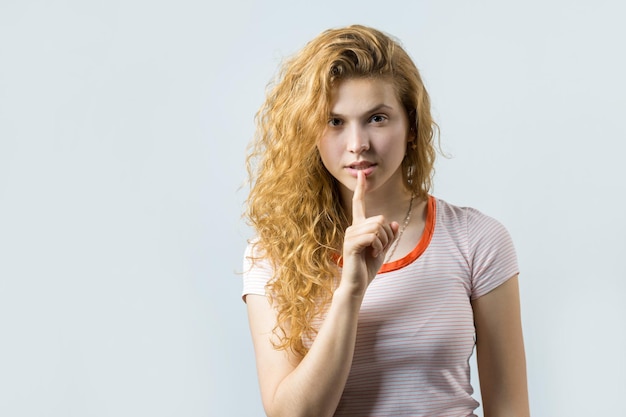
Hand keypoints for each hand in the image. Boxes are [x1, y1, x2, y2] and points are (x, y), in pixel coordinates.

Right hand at [339, 171, 398, 296]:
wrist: (357, 284)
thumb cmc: (368, 267)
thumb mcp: (383, 249)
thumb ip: (389, 235)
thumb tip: (394, 223)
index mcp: (359, 226)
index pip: (359, 203)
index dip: (360, 188)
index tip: (361, 174)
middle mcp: (352, 228)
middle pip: (380, 219)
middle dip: (387, 235)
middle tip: (380, 249)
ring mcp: (350, 235)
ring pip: (378, 227)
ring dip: (383, 242)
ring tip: (375, 253)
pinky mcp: (351, 244)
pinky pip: (373, 236)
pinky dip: (378, 246)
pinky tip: (372, 254)